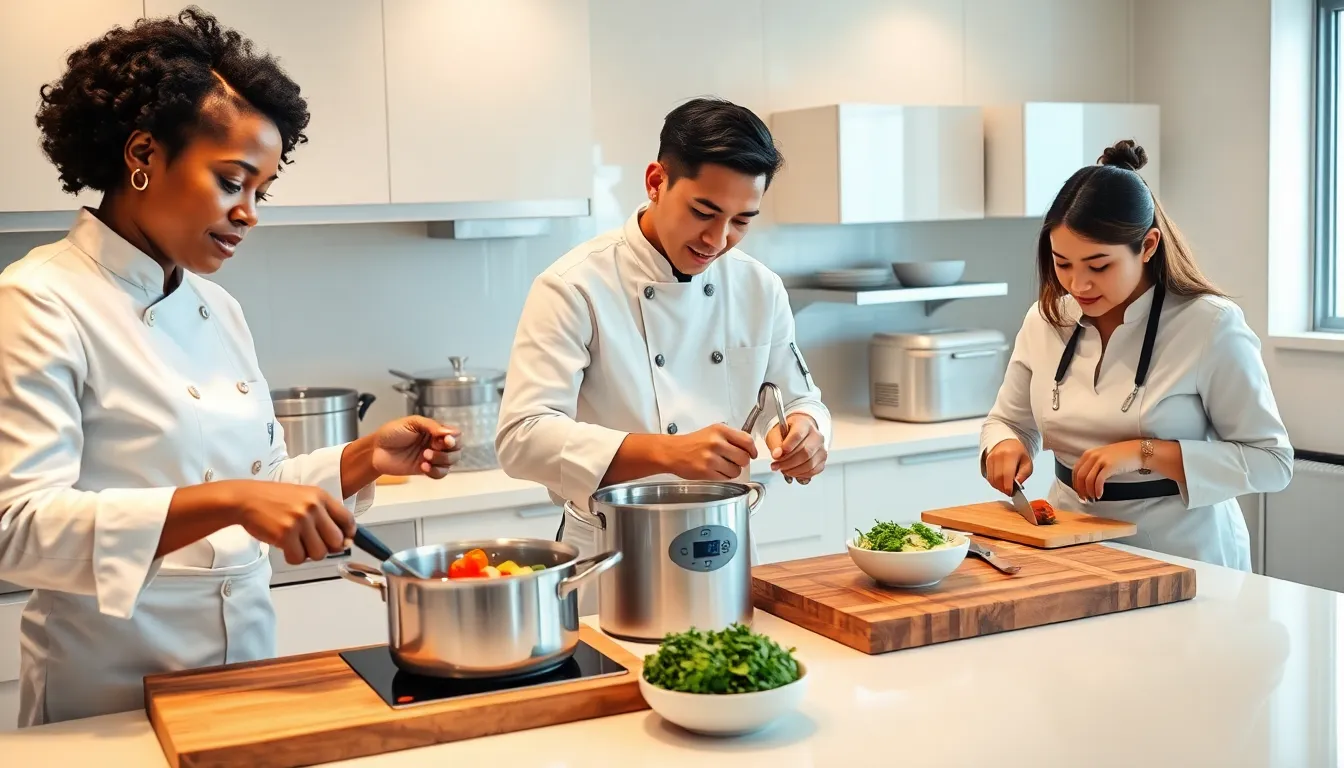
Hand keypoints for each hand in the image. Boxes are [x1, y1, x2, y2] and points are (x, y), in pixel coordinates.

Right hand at [228, 481, 355, 564]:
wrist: (246, 499)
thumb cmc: (275, 500)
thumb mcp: (304, 497)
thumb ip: (324, 515)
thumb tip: (343, 542)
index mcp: (320, 496)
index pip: (347, 520)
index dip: (348, 534)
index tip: (343, 540)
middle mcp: (313, 508)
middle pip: (336, 541)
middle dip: (327, 547)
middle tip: (313, 544)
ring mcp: (299, 521)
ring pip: (319, 553)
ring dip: (309, 554)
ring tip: (297, 544)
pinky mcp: (285, 535)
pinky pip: (299, 558)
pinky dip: (293, 557)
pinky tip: (286, 547)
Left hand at [371, 416, 460, 478]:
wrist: (376, 450)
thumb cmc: (391, 432)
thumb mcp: (411, 422)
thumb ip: (431, 425)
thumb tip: (448, 432)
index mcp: (435, 430)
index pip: (455, 434)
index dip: (453, 438)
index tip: (445, 439)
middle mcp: (436, 443)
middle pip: (456, 450)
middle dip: (447, 451)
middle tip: (431, 449)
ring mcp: (432, 457)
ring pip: (450, 463)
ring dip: (440, 460)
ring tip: (424, 456)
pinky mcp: (425, 469)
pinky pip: (440, 474)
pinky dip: (435, 471)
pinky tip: (423, 466)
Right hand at [668, 423, 758, 479]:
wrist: (673, 452)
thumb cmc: (693, 443)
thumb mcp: (712, 431)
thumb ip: (731, 437)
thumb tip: (749, 448)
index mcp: (720, 430)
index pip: (747, 441)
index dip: (752, 450)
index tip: (752, 454)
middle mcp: (716, 443)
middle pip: (744, 457)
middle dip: (742, 462)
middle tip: (736, 461)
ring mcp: (711, 458)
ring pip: (736, 470)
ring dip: (733, 471)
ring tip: (724, 466)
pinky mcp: (706, 471)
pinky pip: (726, 478)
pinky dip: (725, 476)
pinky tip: (717, 470)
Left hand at [765, 414, 825, 483]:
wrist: (798, 434)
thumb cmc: (787, 433)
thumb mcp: (776, 433)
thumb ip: (775, 443)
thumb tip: (777, 454)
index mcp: (804, 424)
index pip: (798, 435)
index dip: (787, 446)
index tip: (776, 455)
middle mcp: (816, 436)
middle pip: (805, 451)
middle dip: (787, 462)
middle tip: (776, 465)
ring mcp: (821, 448)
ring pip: (810, 463)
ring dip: (793, 470)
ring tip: (782, 469)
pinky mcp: (822, 459)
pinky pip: (813, 470)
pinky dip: (801, 474)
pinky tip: (792, 472)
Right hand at [985, 439, 1032, 495]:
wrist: (1007, 442)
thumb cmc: (1019, 454)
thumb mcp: (1027, 463)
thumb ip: (1023, 475)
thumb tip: (1016, 485)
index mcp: (1010, 455)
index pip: (1006, 474)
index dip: (1007, 486)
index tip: (1011, 493)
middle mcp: (998, 456)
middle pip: (997, 478)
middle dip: (1003, 488)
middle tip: (1009, 492)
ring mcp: (990, 458)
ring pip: (992, 479)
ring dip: (998, 487)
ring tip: (1006, 487)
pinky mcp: (986, 462)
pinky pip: (989, 477)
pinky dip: (994, 483)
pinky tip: (1001, 482)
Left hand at [1072, 440, 1142, 501]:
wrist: (1138, 451)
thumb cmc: (1122, 456)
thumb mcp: (1103, 457)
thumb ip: (1093, 465)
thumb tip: (1086, 482)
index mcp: (1088, 453)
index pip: (1076, 471)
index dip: (1075, 484)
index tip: (1079, 493)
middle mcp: (1092, 455)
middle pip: (1080, 476)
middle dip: (1081, 489)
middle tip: (1085, 498)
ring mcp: (1101, 460)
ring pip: (1088, 479)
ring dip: (1089, 491)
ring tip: (1093, 498)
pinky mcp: (1110, 466)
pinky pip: (1099, 481)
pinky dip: (1097, 490)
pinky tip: (1099, 495)